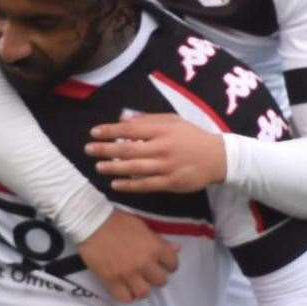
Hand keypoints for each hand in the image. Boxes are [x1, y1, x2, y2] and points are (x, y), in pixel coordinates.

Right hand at [77, 209, 178, 302]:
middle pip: (161, 281)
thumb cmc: (118, 221)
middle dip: (156, 277)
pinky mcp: (111, 280)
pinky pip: (124, 298)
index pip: (172, 264)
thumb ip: (159, 240)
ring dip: (142, 288)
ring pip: (144, 293)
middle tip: (148, 273)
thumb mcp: (142, 226)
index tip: (162, 264)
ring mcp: (127, 274)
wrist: (92, 223)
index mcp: (154, 247)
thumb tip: (176, 249)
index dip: (168, 264)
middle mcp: (144, 263)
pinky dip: (126, 296)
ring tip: (137, 283)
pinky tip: (124, 289)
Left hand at [86, 114, 226, 192]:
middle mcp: (162, 147)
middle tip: (89, 149)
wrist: (218, 158)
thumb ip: (148, 120)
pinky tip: (115, 184)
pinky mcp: (171, 182)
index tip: (94, 132)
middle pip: (128, 149)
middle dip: (106, 149)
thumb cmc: (192, 137)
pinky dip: (129, 185)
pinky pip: (146, 185)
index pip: (130, 129)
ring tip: (98, 167)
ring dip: (114, 167)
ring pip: (135, 168)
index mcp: (162, 130)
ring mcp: (166, 166)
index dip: (110, 131)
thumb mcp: (173, 121)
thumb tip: (123, 120)